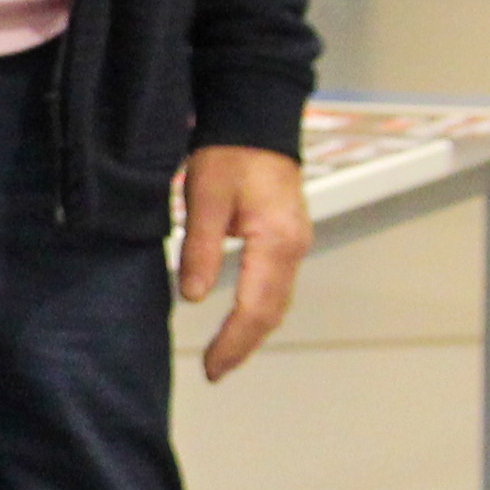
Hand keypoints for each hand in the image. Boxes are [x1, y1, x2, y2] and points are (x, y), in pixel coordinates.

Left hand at [179, 143, 310, 379]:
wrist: (255, 119)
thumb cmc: (229, 152)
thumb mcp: (204, 197)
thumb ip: (201, 248)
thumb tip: (194, 297)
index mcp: (276, 241)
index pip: (256, 308)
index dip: (234, 342)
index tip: (213, 367)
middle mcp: (294, 248)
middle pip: (273, 312)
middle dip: (244, 345)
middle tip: (215, 371)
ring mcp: (295, 243)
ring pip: (278, 301)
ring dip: (253, 330)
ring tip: (225, 354)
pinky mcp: (288, 237)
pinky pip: (277, 285)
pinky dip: (259, 308)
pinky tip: (239, 319)